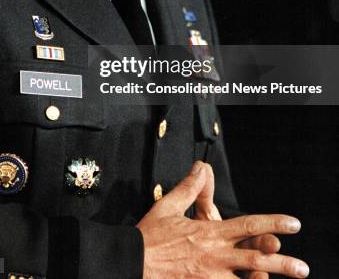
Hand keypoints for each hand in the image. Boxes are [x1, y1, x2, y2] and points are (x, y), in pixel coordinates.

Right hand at [137, 161, 308, 277]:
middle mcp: (214, 255)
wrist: (132, 262)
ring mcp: (209, 277)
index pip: (248, 225)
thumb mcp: (168, 206)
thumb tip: (201, 167)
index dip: (272, 223)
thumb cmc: (150, 236)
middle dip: (281, 264)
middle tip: (303, 269)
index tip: (293, 224)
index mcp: (209, 233)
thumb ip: (189, 188)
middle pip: (255, 259)